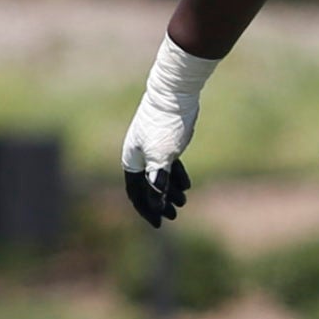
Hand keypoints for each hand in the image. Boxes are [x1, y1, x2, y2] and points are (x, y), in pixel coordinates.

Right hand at [120, 38, 217, 227]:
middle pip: (147, 186)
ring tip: (182, 203)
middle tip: (173, 216)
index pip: (136, 192)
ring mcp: (152, 148)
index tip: (159, 224)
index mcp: (132, 161)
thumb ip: (158, 180)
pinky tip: (186, 187)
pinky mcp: (166, 141)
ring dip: (169, 191)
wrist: (175, 94)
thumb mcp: (162, 156)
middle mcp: (139, 156)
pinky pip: (168, 165)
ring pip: (159, 176)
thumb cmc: (165, 125)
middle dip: (159, 203)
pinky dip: (176, 177)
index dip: (147, 209)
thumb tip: (155, 202)